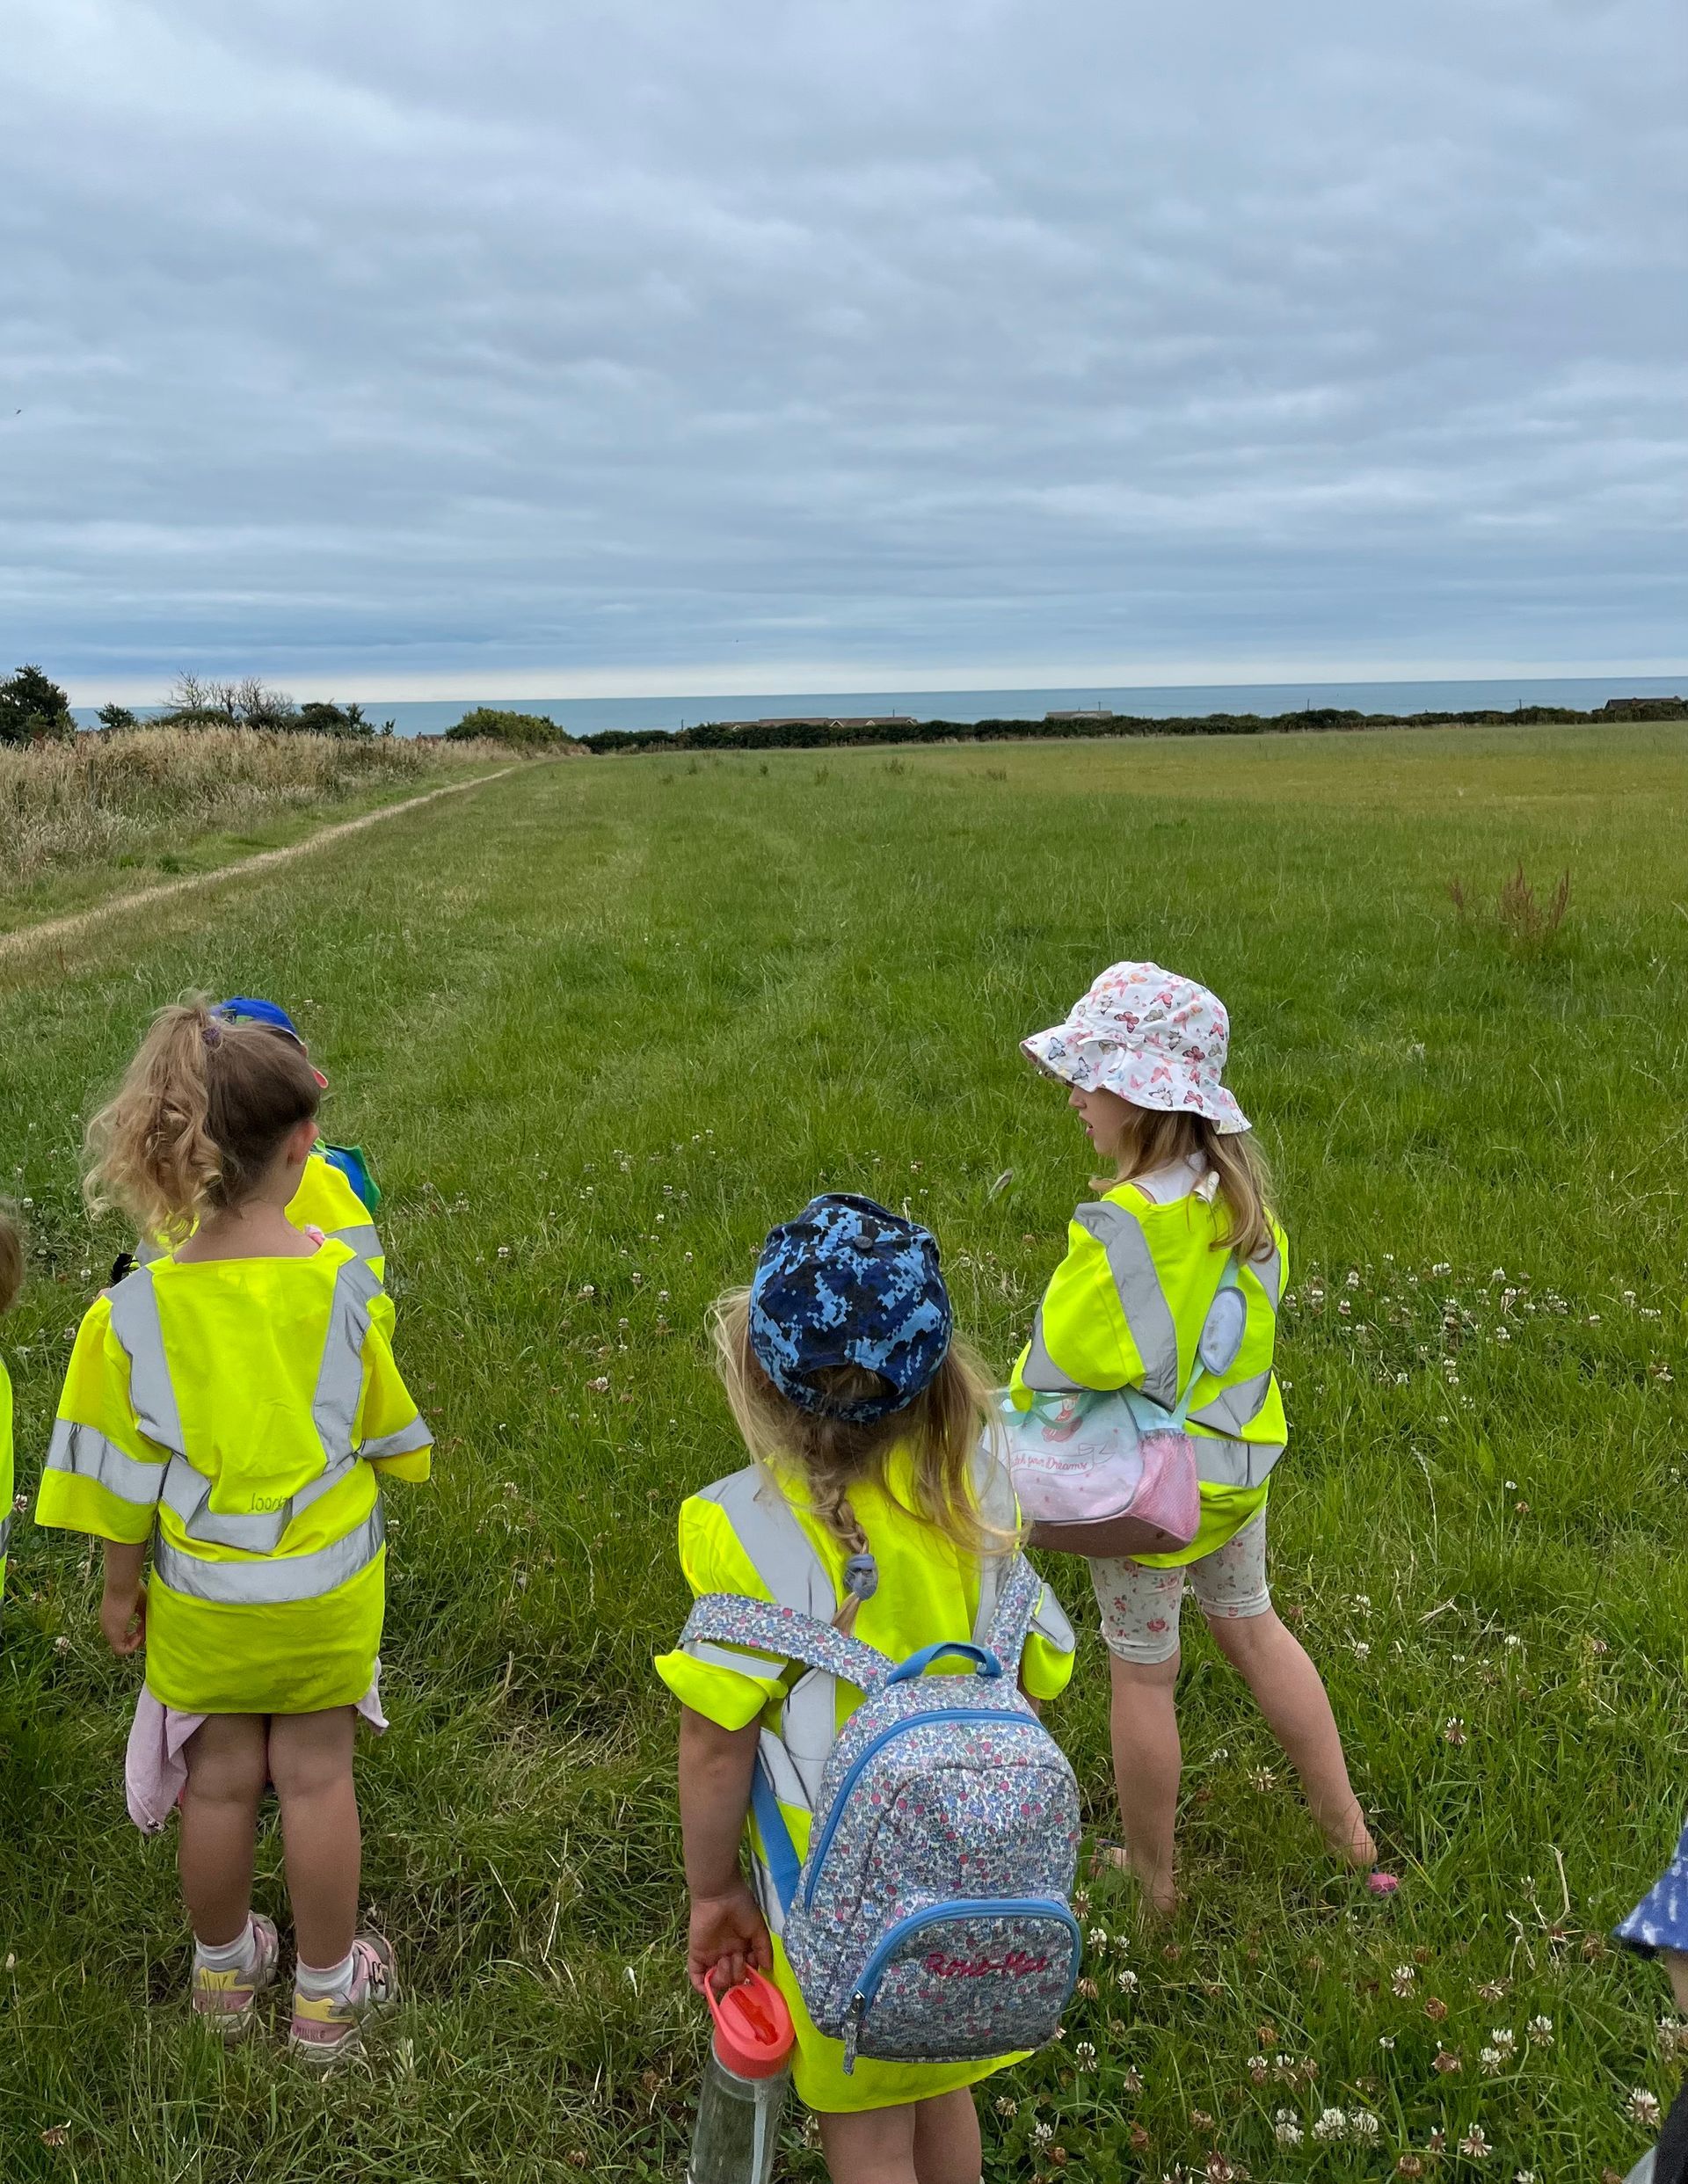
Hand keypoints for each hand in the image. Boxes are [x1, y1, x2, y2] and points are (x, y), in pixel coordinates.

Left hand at [99, 1580, 145, 1655]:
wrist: (122, 1582)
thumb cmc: (131, 1587)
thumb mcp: (141, 1604)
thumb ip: (144, 1617)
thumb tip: (152, 1628)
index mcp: (112, 1618)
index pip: (123, 1633)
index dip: (136, 1633)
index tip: (145, 1624)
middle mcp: (107, 1625)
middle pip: (123, 1641)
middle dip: (137, 1637)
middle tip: (146, 1628)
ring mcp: (108, 1630)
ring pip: (121, 1646)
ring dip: (135, 1641)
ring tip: (144, 1629)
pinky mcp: (112, 1633)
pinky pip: (121, 1650)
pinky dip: (133, 1646)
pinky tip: (141, 1634)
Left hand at [687, 1881, 770, 1996]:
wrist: (720, 1895)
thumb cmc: (742, 1907)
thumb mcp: (758, 1928)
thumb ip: (763, 1949)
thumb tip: (768, 1969)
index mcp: (742, 1948)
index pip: (746, 1972)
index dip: (750, 1975)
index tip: (753, 1970)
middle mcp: (727, 1954)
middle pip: (733, 1980)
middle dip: (738, 1974)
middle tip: (738, 1957)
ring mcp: (711, 1956)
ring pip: (717, 1982)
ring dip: (724, 1978)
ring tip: (726, 1960)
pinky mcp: (697, 1955)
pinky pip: (696, 1977)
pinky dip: (701, 1987)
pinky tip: (709, 1986)